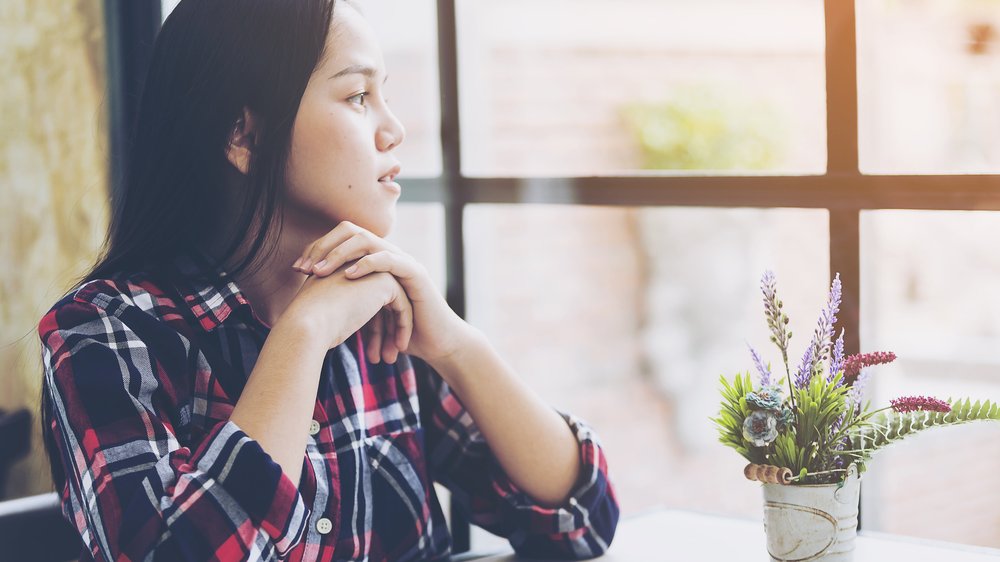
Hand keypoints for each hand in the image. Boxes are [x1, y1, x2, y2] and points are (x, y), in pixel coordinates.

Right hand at [282, 266, 412, 357]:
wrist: (309, 323)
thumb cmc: (310, 325)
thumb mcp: (325, 313)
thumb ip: (340, 311)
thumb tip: (348, 326)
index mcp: (342, 272)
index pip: (365, 301)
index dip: (370, 329)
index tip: (371, 352)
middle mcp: (359, 267)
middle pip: (381, 303)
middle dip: (384, 332)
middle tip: (385, 357)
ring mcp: (373, 270)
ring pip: (394, 304)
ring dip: (395, 332)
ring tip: (390, 358)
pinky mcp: (385, 281)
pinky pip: (403, 305)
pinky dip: (404, 326)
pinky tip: (400, 347)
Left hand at [292, 221, 468, 363]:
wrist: (434, 346)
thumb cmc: (400, 334)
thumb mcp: (364, 315)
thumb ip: (345, 301)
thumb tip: (307, 303)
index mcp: (375, 261)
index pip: (342, 240)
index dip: (318, 250)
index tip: (297, 270)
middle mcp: (388, 255)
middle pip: (351, 232)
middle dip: (324, 248)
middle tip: (304, 269)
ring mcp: (403, 261)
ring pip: (368, 241)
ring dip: (340, 253)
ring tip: (321, 271)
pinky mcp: (415, 273)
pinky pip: (390, 259)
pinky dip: (368, 263)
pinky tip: (349, 275)